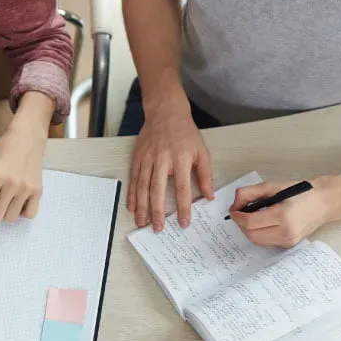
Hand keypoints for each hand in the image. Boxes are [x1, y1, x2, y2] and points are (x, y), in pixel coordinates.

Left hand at [0, 121, 46, 222]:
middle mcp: (12, 183)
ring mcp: (26, 188)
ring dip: (5, 213)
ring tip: (4, 201)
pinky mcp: (38, 190)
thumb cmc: (2, 151)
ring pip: (11, 217)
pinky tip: (17, 203)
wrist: (26, 139)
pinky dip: (22, 213)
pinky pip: (30, 214)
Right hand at [128, 103, 214, 230]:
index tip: (184, 223)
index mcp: (181, 159)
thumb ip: (205, 175)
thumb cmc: (186, 133)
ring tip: (141, 222)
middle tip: (158, 228)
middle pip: (158, 190)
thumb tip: (208, 196)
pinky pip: (133, 178)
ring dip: (141, 206)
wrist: (166, 112)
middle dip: (157, 211)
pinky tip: (131, 206)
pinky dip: (131, 194)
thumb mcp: (202, 152)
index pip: (182, 188)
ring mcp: (147, 158)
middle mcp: (162, 159)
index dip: (183, 207)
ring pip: (142, 186)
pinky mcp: (138, 157)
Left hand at [229, 180, 330, 247]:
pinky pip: (266, 241)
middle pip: (251, 234)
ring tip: (251, 217)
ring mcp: (288, 240)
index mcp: (283, 215)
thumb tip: (235, 205)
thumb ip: (249, 193)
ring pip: (257, 240)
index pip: (250, 222)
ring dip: (249, 230)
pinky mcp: (289, 244)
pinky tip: (263, 222)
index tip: (233, 210)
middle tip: (240, 213)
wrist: (323, 203)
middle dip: (241, 224)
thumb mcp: (272, 186)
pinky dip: (259, 233)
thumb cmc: (300, 192)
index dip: (237, 216)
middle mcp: (286, 232)